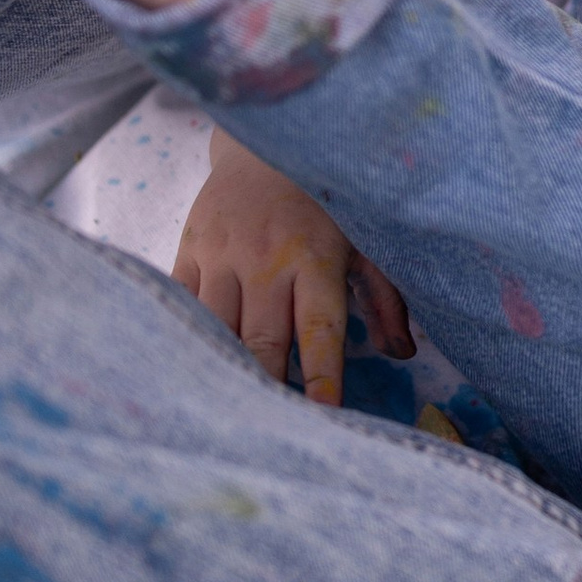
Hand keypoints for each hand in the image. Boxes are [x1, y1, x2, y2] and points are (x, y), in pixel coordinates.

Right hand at [172, 135, 411, 404]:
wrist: (263, 146)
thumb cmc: (324, 204)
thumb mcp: (364, 240)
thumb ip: (383, 298)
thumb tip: (402, 355)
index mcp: (315, 258)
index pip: (318, 330)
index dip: (320, 377)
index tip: (322, 417)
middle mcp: (265, 260)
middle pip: (261, 341)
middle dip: (267, 388)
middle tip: (271, 435)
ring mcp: (220, 255)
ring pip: (215, 330)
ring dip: (224, 371)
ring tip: (230, 414)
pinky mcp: (188, 251)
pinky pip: (179, 306)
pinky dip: (185, 340)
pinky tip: (188, 373)